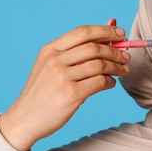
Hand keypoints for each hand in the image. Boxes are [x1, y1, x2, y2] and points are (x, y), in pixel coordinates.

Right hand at [0, 24, 129, 150]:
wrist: (25, 119)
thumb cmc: (42, 93)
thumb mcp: (48, 67)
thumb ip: (72, 54)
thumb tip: (105, 42)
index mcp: (50, 50)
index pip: (82, 32)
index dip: (105, 31)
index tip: (120, 34)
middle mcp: (55, 61)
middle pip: (94, 47)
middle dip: (115, 50)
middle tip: (126, 56)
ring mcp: (62, 77)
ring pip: (99, 64)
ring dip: (116, 66)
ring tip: (124, 70)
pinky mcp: (71, 94)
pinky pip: (99, 82)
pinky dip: (110, 81)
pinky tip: (111, 83)